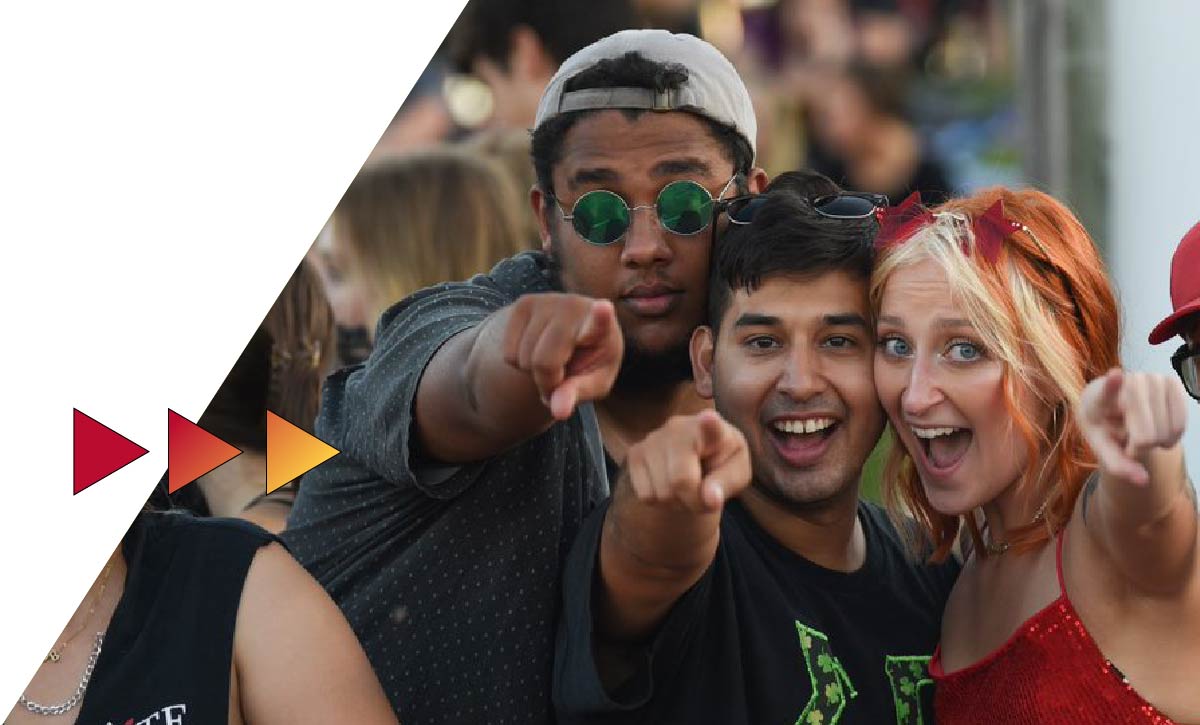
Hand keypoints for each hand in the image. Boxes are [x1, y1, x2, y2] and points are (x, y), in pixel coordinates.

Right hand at [501, 293, 623, 419]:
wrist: (571, 337)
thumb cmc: (589, 362)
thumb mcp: (593, 383)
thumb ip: (578, 395)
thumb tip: (558, 411)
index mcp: (603, 327)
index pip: (601, 321)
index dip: (601, 316)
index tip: (604, 308)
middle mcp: (575, 307)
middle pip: (544, 362)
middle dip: (547, 382)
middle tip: (560, 380)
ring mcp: (547, 301)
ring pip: (522, 358)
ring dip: (532, 372)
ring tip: (552, 361)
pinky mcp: (524, 304)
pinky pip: (508, 353)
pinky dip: (519, 362)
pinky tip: (537, 349)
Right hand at [623, 410, 751, 512]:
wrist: (695, 458)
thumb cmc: (720, 464)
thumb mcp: (737, 474)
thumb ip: (728, 484)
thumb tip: (710, 498)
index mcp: (715, 429)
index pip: (711, 426)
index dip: (709, 424)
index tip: (709, 418)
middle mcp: (679, 428)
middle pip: (680, 481)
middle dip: (693, 501)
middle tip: (703, 496)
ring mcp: (654, 439)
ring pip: (661, 493)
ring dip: (676, 502)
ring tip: (686, 488)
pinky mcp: (636, 453)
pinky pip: (646, 495)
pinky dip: (659, 502)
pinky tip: (669, 486)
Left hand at [1078, 369, 1187, 485]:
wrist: (1110, 404)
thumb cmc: (1103, 425)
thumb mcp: (1102, 446)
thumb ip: (1118, 465)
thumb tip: (1143, 481)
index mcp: (1099, 396)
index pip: (1108, 390)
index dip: (1113, 384)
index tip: (1115, 375)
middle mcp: (1128, 382)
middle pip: (1147, 433)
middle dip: (1141, 448)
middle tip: (1129, 444)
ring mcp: (1152, 379)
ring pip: (1167, 430)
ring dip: (1158, 442)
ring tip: (1141, 435)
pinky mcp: (1172, 382)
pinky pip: (1181, 423)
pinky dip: (1173, 436)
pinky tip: (1159, 432)